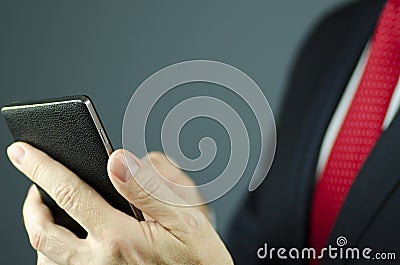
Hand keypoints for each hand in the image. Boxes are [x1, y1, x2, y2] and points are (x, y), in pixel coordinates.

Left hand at [7, 142, 232, 264]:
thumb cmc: (198, 257)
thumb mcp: (185, 218)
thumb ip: (149, 189)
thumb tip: (117, 161)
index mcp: (121, 238)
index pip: (70, 193)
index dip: (42, 168)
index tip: (23, 151)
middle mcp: (100, 261)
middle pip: (43, 232)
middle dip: (30, 203)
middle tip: (33, 186)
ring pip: (45, 257)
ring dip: (39, 230)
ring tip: (46, 210)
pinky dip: (51, 254)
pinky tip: (65, 240)